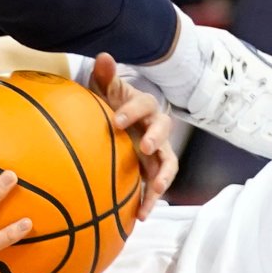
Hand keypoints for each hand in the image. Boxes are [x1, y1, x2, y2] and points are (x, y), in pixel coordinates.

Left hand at [88, 54, 175, 217]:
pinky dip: (151, 200)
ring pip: (168, 162)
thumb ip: (105, 76)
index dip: (133, 111)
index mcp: (143, 106)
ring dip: (163, 176)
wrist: (115, 121)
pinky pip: (157, 185)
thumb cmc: (110, 104)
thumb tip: (103, 56)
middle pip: (164, 130)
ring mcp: (158, 149)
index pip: (144, 105)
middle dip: (156, 138)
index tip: (117, 120)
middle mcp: (156, 126)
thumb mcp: (104, 90)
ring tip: (155, 191)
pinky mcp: (153, 169)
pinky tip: (140, 216)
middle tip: (145, 147)